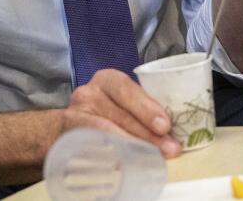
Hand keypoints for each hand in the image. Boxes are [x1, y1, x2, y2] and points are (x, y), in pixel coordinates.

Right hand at [63, 68, 181, 157]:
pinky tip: (127, 163)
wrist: (69, 127)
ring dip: (134, 147)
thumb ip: (144, 109)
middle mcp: (89, 93)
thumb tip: (174, 131)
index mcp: (108, 79)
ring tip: (155, 158)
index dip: (147, 108)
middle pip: (121, 114)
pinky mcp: (68, 134)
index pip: (128, 90)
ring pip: (108, 131)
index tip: (165, 126)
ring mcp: (75, 113)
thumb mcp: (124, 103)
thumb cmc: (106, 112)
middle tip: (170, 148)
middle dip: (148, 133)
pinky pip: (92, 145)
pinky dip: (112, 154)